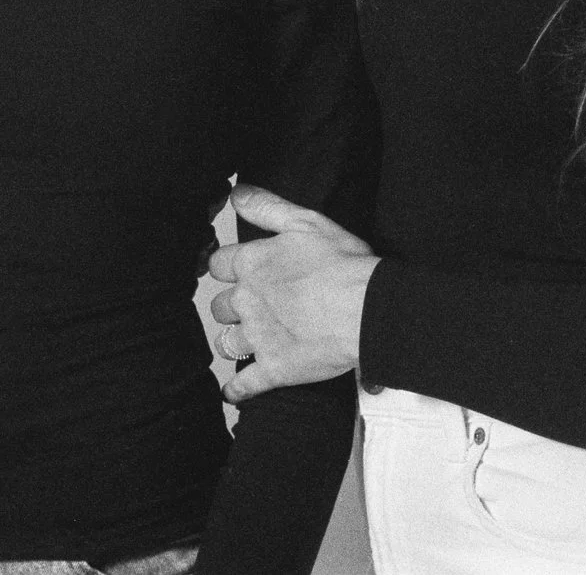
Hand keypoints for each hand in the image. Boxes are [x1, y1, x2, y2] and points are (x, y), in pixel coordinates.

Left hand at [206, 183, 377, 400]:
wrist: (368, 310)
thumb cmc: (343, 264)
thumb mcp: (306, 222)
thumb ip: (267, 207)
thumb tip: (236, 193)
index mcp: (252, 264)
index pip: (218, 265)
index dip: (227, 268)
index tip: (235, 272)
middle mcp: (248, 300)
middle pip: (220, 306)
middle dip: (232, 307)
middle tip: (249, 308)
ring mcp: (258, 337)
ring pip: (226, 343)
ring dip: (234, 342)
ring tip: (246, 342)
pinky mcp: (274, 369)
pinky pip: (245, 384)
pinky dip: (238, 390)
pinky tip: (235, 392)